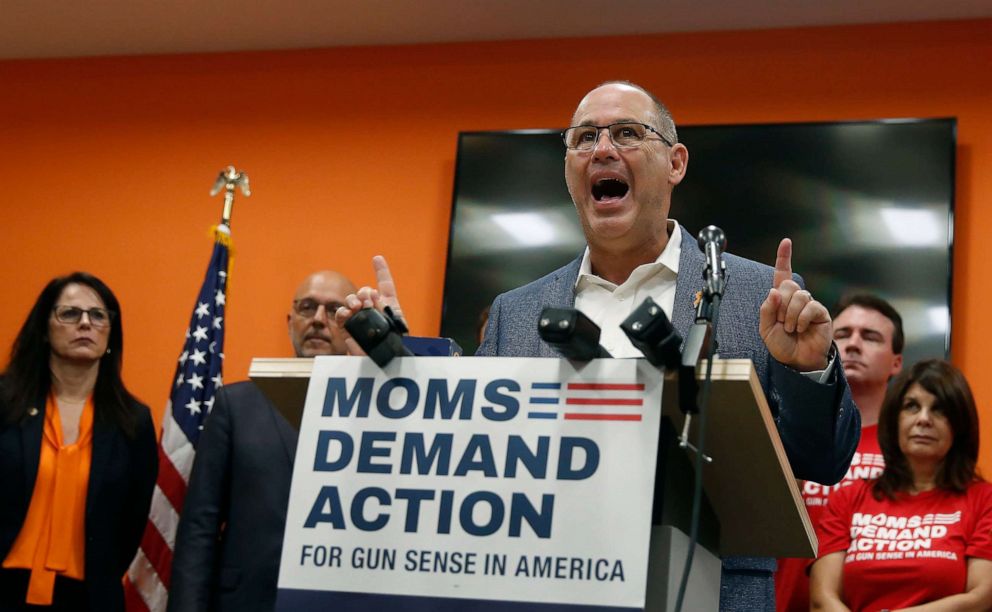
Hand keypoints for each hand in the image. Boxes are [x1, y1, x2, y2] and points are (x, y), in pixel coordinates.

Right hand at [334, 255, 403, 355]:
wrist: (382, 364)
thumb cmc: (394, 346)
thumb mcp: (396, 324)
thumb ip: (386, 307)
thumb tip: (372, 294)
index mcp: (389, 307)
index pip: (386, 285)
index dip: (381, 271)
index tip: (377, 258)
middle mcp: (373, 310)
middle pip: (366, 291)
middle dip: (365, 292)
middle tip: (368, 302)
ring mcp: (359, 318)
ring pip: (352, 299)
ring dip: (353, 299)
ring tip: (357, 308)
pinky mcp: (348, 328)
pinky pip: (341, 314)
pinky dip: (342, 311)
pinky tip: (347, 313)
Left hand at [758, 239, 831, 370]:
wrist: (796, 361)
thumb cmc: (782, 345)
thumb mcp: (765, 329)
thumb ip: (766, 310)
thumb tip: (774, 290)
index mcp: (781, 300)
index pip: (782, 274)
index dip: (784, 258)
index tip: (786, 242)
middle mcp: (796, 299)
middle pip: (788, 285)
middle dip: (781, 305)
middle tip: (781, 322)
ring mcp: (809, 305)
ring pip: (799, 296)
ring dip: (790, 315)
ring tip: (791, 329)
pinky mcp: (821, 313)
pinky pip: (810, 307)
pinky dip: (801, 319)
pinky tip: (801, 329)